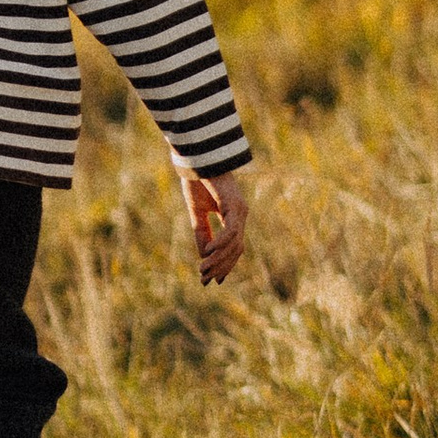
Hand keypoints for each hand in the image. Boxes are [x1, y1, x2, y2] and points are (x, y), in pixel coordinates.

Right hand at [176, 163, 249, 285]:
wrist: (198, 157)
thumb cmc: (197, 180)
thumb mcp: (197, 212)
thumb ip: (202, 233)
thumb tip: (204, 256)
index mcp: (233, 216)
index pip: (234, 247)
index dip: (224, 264)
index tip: (212, 280)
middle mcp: (241, 214)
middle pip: (236, 250)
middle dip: (221, 267)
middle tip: (205, 280)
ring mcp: (240, 210)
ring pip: (233, 243)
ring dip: (218, 259)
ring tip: (203, 270)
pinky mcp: (234, 205)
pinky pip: (229, 231)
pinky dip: (219, 243)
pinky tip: (208, 252)